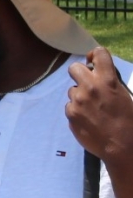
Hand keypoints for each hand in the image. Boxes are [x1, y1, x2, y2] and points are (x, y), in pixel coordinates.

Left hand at [66, 47, 132, 161]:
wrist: (121, 145)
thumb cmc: (129, 120)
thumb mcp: (124, 94)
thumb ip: (109, 82)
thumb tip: (98, 74)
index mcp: (108, 80)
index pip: (99, 53)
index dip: (95, 55)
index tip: (93, 61)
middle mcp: (90, 87)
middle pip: (74, 68)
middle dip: (80, 73)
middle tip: (86, 83)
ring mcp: (78, 101)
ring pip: (72, 90)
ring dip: (79, 95)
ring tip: (92, 108)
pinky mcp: (70, 114)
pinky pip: (70, 106)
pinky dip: (76, 110)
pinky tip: (87, 119)